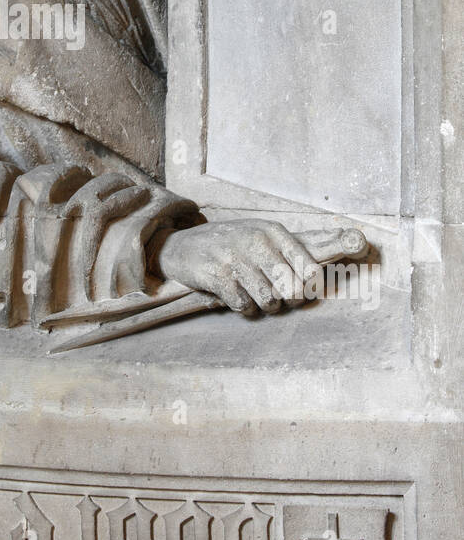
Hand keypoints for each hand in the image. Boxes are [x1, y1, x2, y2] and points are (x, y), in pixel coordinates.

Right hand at [153, 220, 367, 314]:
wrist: (182, 246)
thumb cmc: (234, 244)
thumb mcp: (264, 237)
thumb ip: (302, 248)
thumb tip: (358, 242)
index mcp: (274, 232)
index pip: (311, 264)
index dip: (315, 285)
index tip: (310, 290)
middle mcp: (257, 241)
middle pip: (293, 289)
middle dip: (287, 299)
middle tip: (275, 293)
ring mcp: (236, 258)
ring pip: (270, 300)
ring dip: (264, 305)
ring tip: (253, 293)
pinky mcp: (218, 275)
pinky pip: (244, 306)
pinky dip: (242, 307)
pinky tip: (234, 294)